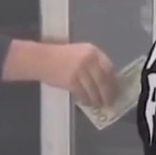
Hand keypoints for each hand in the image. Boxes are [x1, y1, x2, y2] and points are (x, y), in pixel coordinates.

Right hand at [3, 39, 117, 107]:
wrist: (40, 59)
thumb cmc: (60, 57)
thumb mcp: (79, 53)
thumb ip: (93, 63)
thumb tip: (106, 81)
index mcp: (92, 50)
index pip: (109, 68)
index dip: (113, 81)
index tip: (115, 89)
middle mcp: (89, 59)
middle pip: (104, 80)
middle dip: (108, 93)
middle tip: (109, 101)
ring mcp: (80, 70)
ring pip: (94, 89)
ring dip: (97, 99)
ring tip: (97, 104)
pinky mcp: (72, 81)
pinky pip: (83, 94)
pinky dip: (86, 100)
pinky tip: (86, 103)